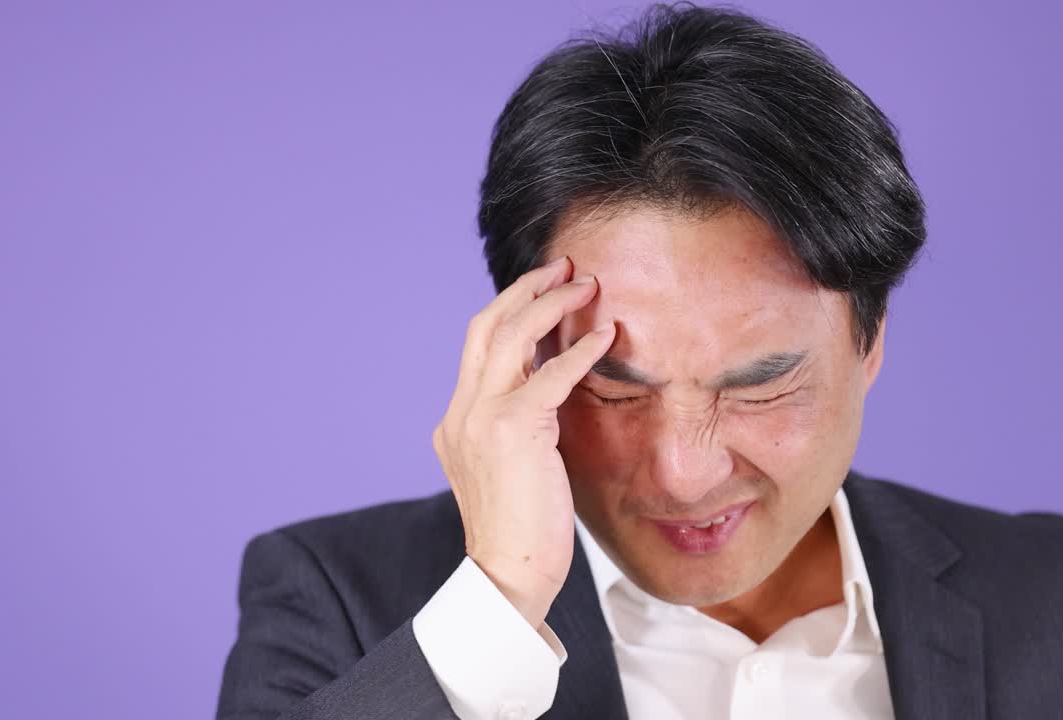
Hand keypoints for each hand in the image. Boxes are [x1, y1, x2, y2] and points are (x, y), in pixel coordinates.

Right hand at [431, 255, 614, 627]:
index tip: (545, 293)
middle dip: (525, 289)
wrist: (507, 574)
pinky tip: (606, 335)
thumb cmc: (521, 532)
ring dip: (551, 303)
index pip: (480, 348)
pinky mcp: (512, 429)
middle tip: (564, 267)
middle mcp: (460, 411)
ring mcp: (480, 417)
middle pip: (486, 325)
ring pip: (510, 334)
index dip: (512, 312)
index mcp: (456, 420)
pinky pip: (550, 373)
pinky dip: (580, 349)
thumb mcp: (508, 469)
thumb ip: (517, 430)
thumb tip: (552, 399)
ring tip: (588, 285)